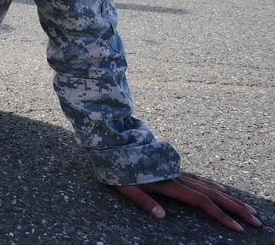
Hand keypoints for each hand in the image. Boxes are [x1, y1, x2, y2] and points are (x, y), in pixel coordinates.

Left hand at [116, 171, 260, 230]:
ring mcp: (176, 171)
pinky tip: (221, 189)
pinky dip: (213, 185)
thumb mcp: (125, 186)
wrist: (113, 142)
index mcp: (169, 183)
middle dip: (236, 208)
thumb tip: (162, 216)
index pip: (201, 202)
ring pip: (209, 186)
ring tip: (248, 209)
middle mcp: (177, 176)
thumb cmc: (117, 167)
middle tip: (257, 221)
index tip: (237, 228)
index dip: (220, 215)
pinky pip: (199, 178)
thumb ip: (143, 201)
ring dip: (230, 198)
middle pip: (214, 194)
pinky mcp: (172, 168)